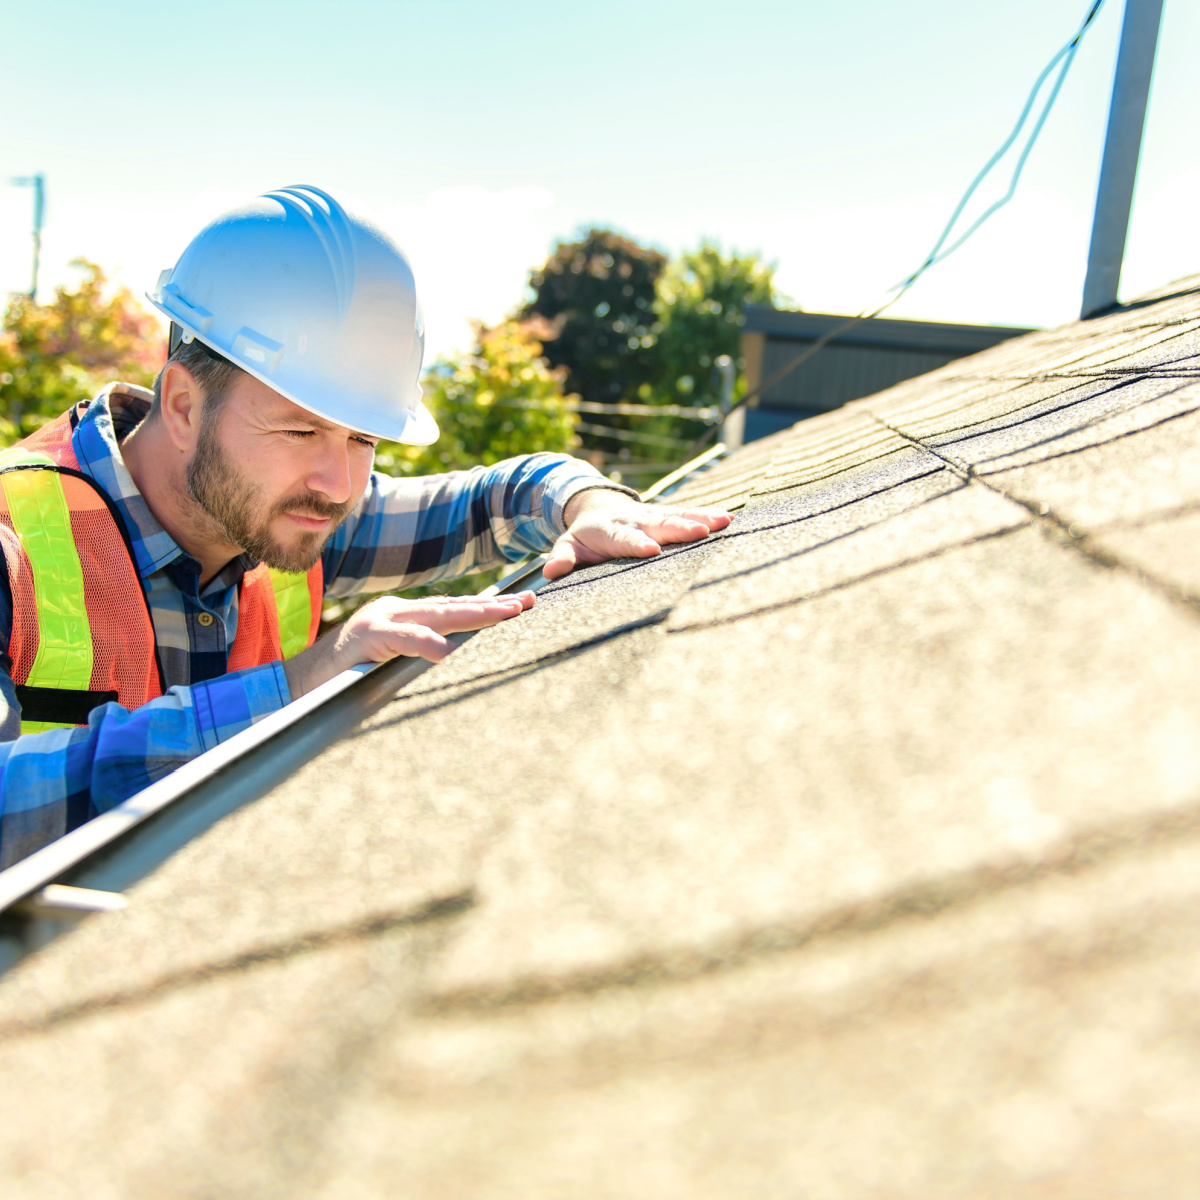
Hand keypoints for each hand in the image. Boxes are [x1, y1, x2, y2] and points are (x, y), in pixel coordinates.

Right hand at [283, 591, 534, 697]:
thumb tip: (457, 663)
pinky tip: (447, 650)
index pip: (453, 609)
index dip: (487, 609)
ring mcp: (379, 620)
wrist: (296, 687)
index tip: (521, 607)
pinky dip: (424, 642)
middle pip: (453, 606)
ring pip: (435, 614)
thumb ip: (421, 660)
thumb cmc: (346, 683)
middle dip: (493, 606)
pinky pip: (401, 638)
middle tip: (528, 603)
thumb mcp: (393, 668)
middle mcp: (395, 611)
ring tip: (507, 615)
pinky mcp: (364, 637)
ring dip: (474, 614)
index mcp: (403, 618)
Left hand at [543, 489, 731, 580]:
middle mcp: (636, 520)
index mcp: (611, 530)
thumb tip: (551, 572)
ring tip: (723, 522)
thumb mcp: (569, 545)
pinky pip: (690, 513)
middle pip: (659, 524)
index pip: (625, 538)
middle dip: (679, 527)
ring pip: (679, 515)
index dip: (637, 543)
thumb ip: (562, 558)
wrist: (598, 504)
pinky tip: (729, 519)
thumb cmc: (585, 536)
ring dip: (701, 519)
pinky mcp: (668, 513)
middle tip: (699, 532)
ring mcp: (654, 515)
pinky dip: (708, 515)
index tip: (652, 550)